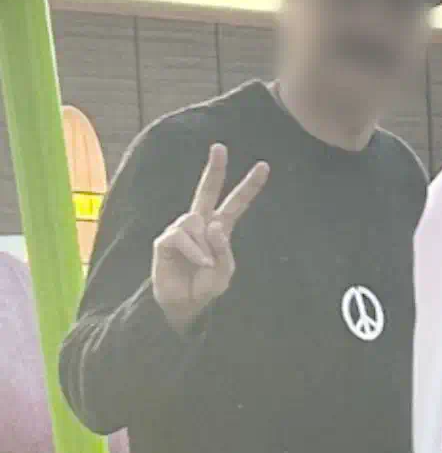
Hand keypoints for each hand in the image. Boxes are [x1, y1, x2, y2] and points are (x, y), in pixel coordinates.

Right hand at [152, 143, 268, 332]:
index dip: (249, 187)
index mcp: (220, 230)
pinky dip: (195, 252)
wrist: (185, 306)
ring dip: (205, 247)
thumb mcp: (224, 272)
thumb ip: (224, 250)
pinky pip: (183, 237)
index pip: (236, 204)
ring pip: (197, 222)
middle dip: (215, 169)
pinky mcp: (166, 240)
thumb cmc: (205, 288)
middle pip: (207, 191)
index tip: (264, 166)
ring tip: (204, 264)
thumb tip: (213, 224)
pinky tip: (198, 263)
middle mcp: (200, 225)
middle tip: (220, 147)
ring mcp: (181, 230)